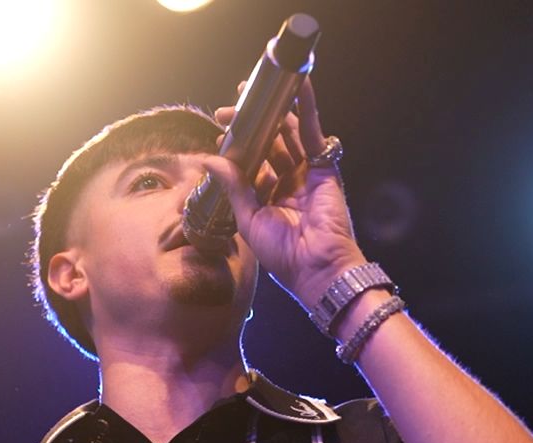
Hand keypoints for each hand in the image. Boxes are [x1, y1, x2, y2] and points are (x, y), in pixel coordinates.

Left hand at [188, 74, 365, 312]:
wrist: (316, 267)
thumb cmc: (283, 254)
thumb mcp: (249, 218)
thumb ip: (232, 186)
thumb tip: (209, 159)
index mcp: (268, 198)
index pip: (250, 164)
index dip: (236, 147)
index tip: (218, 132)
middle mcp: (287, 182)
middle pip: (268, 144)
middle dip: (249, 126)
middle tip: (228, 109)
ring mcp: (306, 172)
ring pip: (289, 133)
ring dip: (272, 111)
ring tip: (251, 91)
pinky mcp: (323, 166)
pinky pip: (313, 130)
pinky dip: (307, 106)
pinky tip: (299, 84)